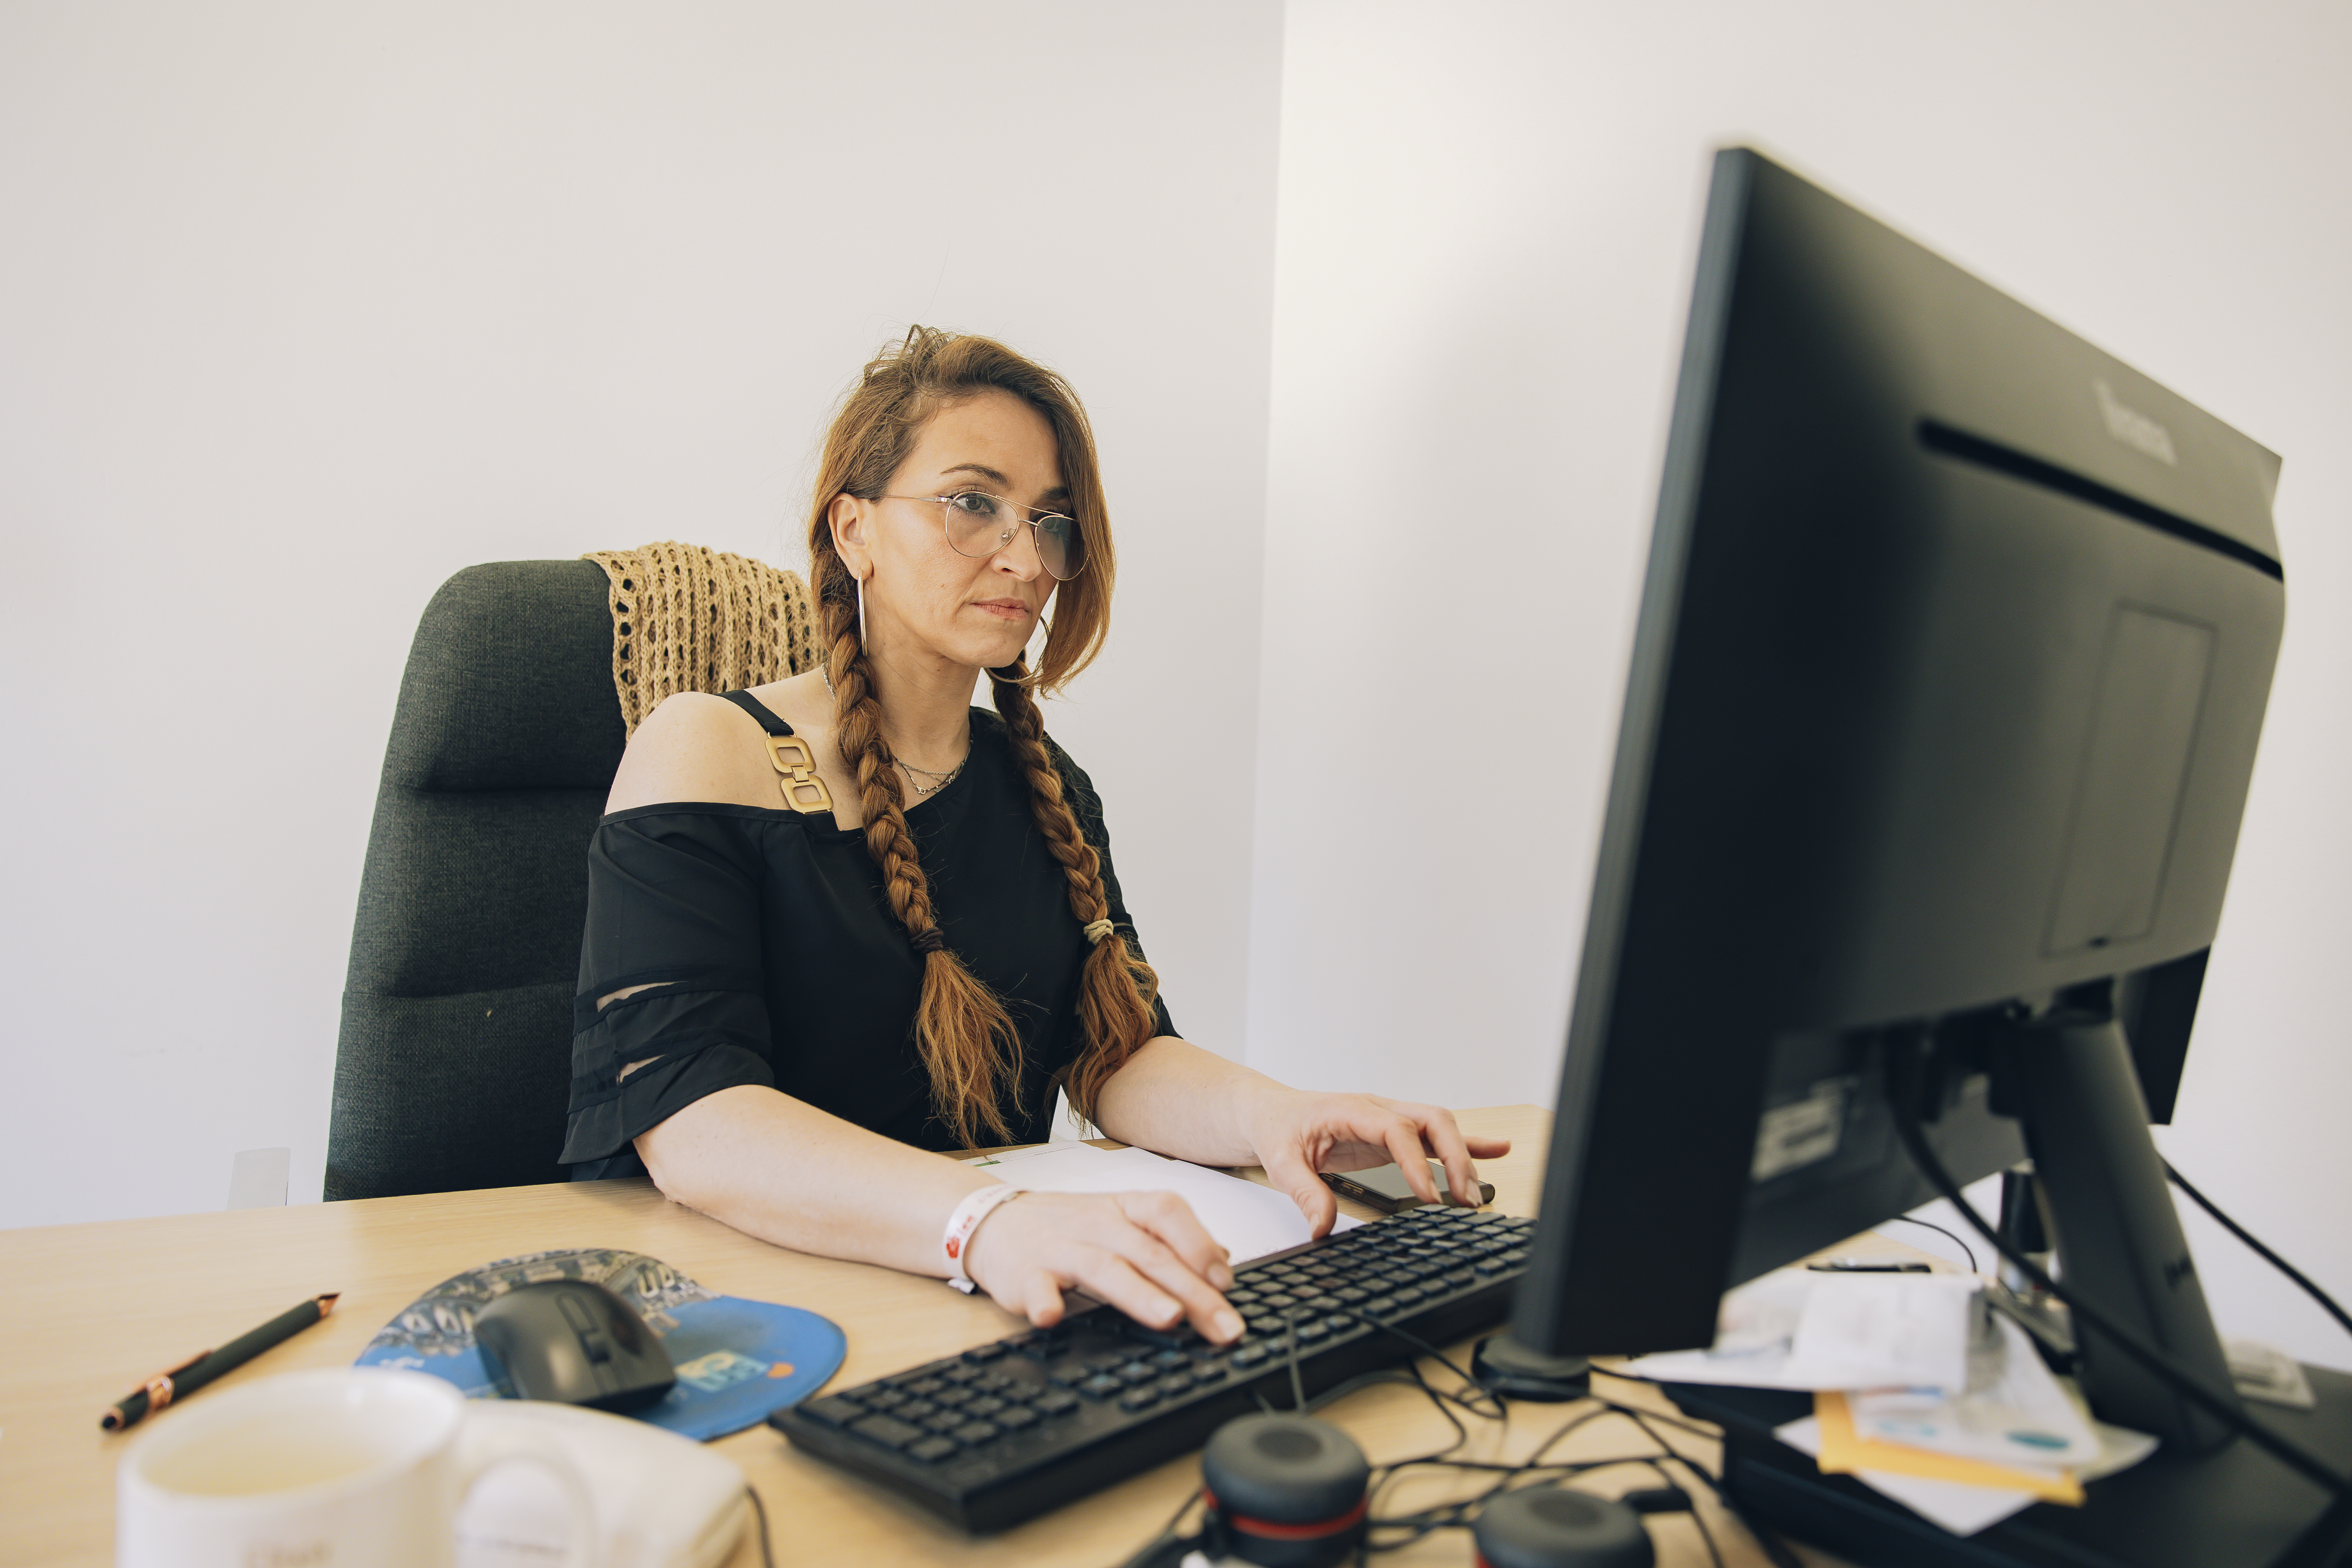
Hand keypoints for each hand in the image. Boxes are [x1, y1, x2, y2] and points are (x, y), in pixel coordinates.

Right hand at [961, 1190, 1245, 1343]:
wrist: (994, 1222)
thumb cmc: (1067, 1226)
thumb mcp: (1121, 1223)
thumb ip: (1169, 1242)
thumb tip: (1222, 1263)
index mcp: (1123, 1208)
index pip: (1168, 1212)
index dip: (1200, 1244)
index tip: (1226, 1282)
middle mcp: (1096, 1223)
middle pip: (1149, 1253)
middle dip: (1192, 1292)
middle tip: (1223, 1326)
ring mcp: (1060, 1247)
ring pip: (1104, 1268)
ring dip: (1138, 1294)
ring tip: (1169, 1318)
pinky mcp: (1024, 1273)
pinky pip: (1036, 1287)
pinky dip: (1044, 1302)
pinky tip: (1053, 1317)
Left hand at [1243, 1091, 1511, 1237]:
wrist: (1271, 1112)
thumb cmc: (1277, 1129)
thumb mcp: (1280, 1161)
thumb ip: (1303, 1192)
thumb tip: (1322, 1226)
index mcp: (1352, 1110)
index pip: (1397, 1129)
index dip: (1418, 1163)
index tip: (1430, 1197)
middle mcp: (1378, 1110)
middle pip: (1432, 1120)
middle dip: (1456, 1158)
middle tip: (1463, 1199)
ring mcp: (1390, 1119)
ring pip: (1440, 1127)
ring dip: (1464, 1157)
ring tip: (1475, 1196)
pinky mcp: (1395, 1134)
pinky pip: (1436, 1136)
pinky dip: (1468, 1143)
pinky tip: (1496, 1150)